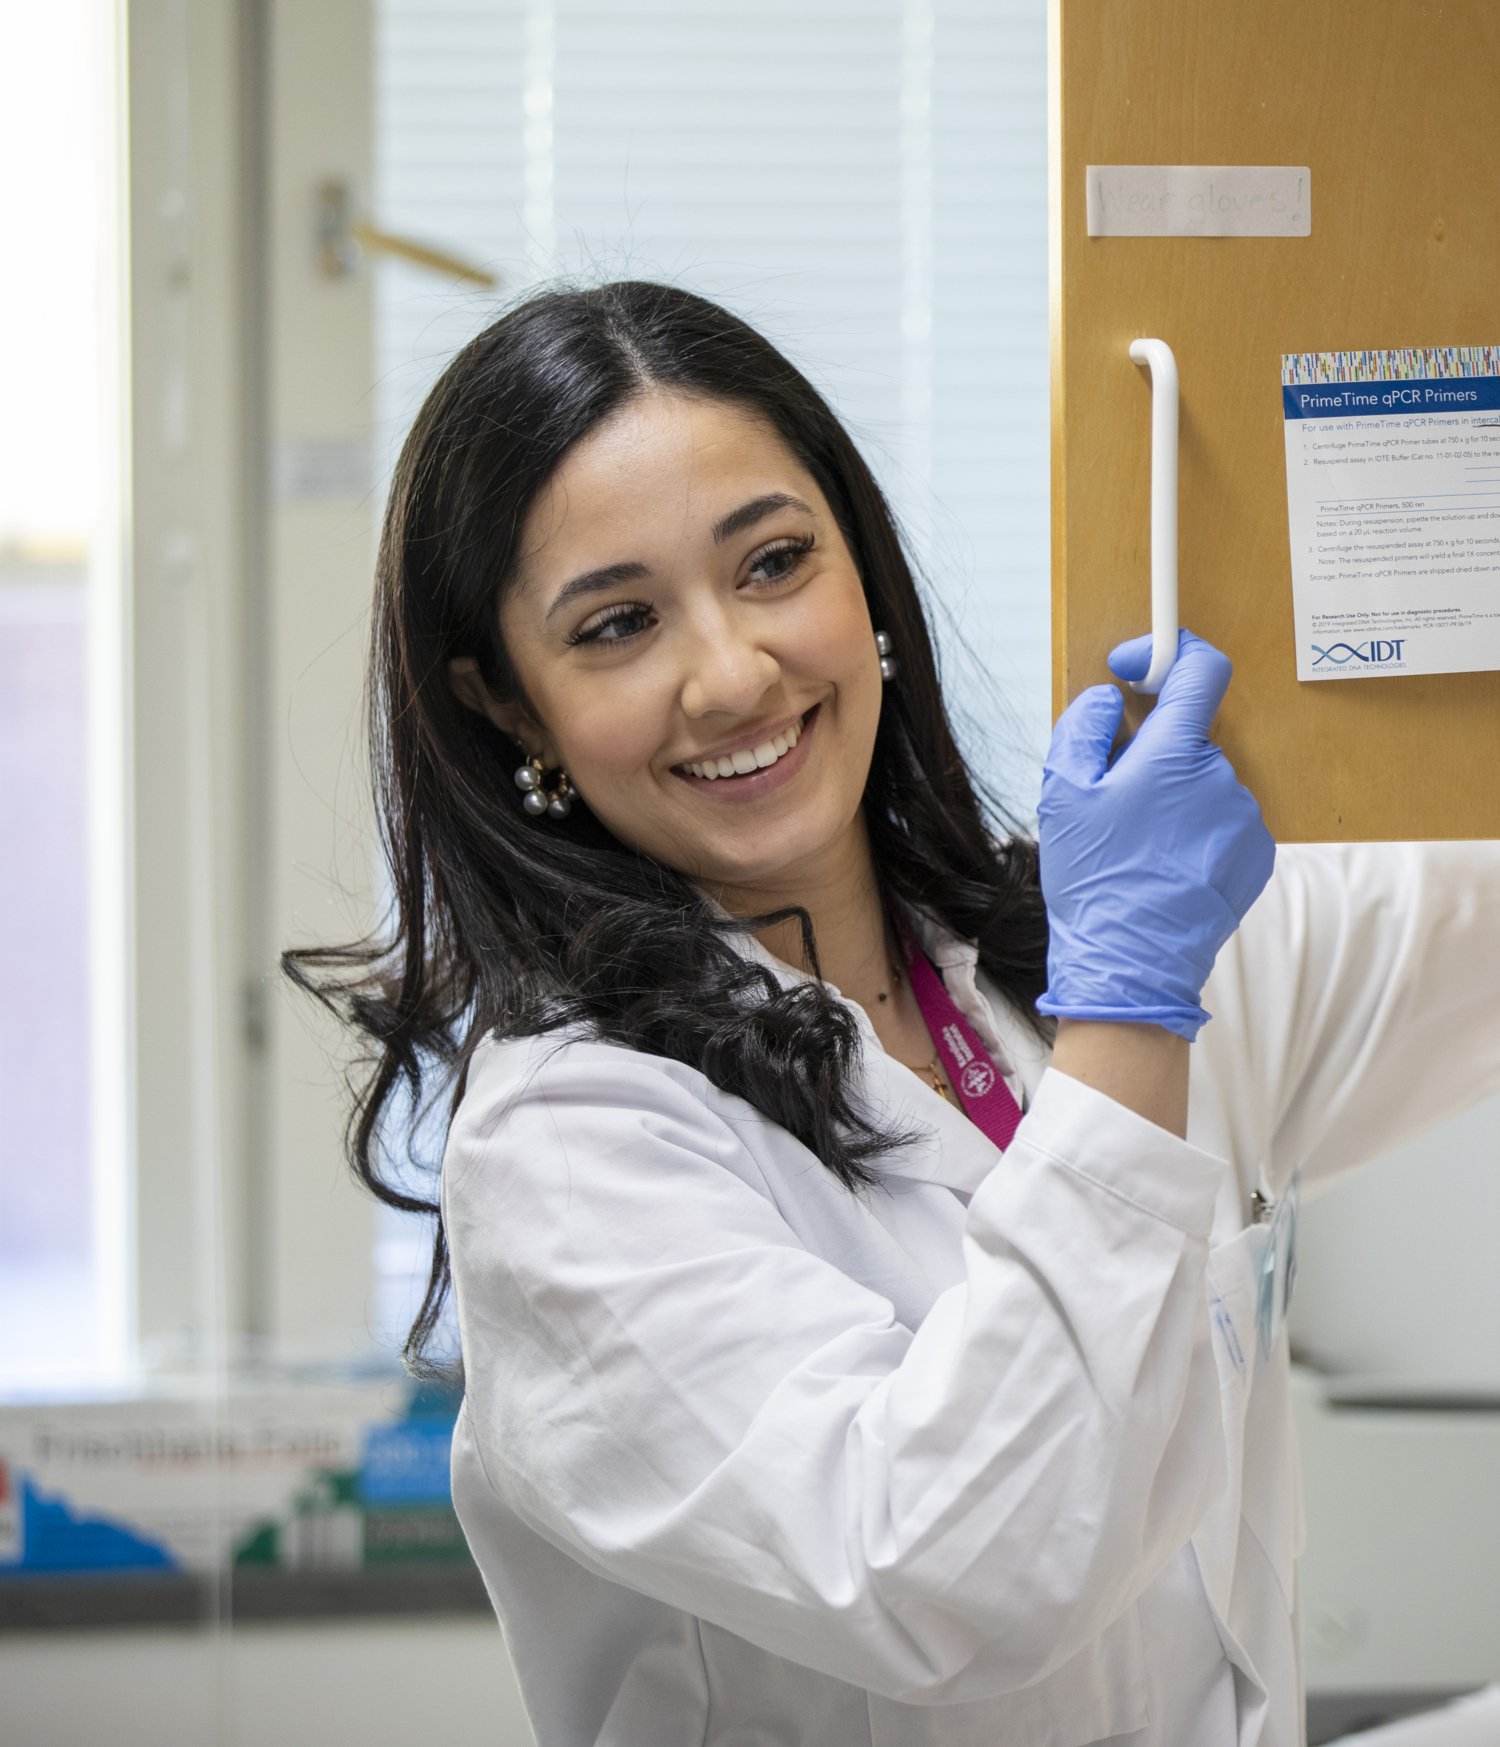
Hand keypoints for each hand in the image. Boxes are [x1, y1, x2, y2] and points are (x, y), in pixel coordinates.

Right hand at [1035, 628, 1275, 1040]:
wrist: (1131, 965)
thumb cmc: (1095, 881)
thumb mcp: (1061, 795)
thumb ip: (1082, 727)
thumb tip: (1109, 701)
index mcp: (1175, 756)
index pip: (1201, 670)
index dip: (1169, 653)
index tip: (1139, 666)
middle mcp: (1223, 781)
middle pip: (1189, 738)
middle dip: (1151, 754)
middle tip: (1113, 798)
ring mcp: (1245, 821)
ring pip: (1203, 784)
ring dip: (1172, 798)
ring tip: (1137, 846)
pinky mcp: (1255, 857)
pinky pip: (1221, 822)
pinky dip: (1194, 832)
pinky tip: (1162, 866)